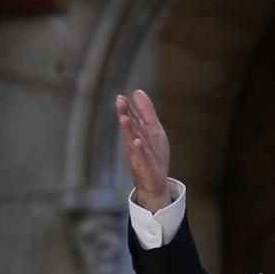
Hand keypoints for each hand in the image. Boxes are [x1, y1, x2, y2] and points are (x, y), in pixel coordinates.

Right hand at [116, 89, 170, 210]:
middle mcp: (136, 143)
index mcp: (138, 132)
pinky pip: (142, 157)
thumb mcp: (153, 129)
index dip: (126, 108)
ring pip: (133, 140)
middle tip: (119, 102)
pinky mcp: (145, 167)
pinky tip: (137, 141)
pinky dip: (139, 150)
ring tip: (124, 118)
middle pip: (130, 127)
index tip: (120, 97)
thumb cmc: (153, 154)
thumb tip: (137, 91)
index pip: (131, 118)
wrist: (155, 182)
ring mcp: (139, 155)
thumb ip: (146, 111)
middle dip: (124, 114)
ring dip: (128, 129)